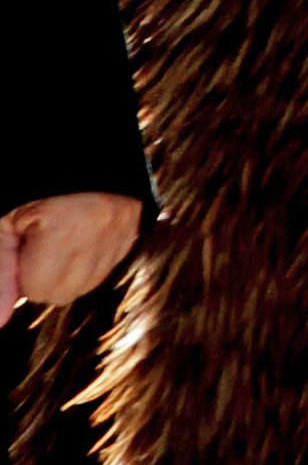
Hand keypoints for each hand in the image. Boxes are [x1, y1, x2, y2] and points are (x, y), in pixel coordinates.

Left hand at [4, 192, 139, 315]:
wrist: (74, 143)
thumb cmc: (29, 181)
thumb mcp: (2, 223)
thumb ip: (0, 270)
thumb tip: (2, 321)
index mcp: (71, 227)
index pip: (40, 289)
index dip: (21, 268)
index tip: (21, 236)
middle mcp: (107, 229)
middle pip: (66, 292)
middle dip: (44, 273)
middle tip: (35, 236)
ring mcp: (126, 227)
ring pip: (88, 282)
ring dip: (68, 267)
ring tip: (57, 232)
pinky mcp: (136, 225)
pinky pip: (108, 263)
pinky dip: (89, 255)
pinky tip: (77, 232)